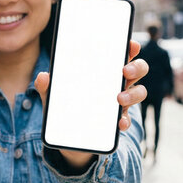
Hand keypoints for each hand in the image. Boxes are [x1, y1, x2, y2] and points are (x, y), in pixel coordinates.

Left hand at [34, 40, 148, 167]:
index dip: (130, 47)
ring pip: (139, 92)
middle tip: (124, 71)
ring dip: (133, 94)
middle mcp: (117, 83)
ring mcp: (121, 102)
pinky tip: (119, 123)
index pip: (122, 54)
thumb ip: (48, 87)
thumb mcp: (54, 96)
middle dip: (136, 67)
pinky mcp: (118, 121)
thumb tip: (43, 76)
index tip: (131, 44)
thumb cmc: (66, 107)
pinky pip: (128, 119)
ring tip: (119, 98)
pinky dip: (125, 121)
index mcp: (104, 71)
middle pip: (138, 69)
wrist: (70, 138)